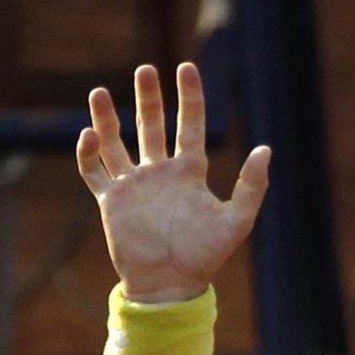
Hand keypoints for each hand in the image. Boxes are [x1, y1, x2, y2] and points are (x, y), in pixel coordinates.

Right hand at [76, 61, 268, 302]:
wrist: (170, 286)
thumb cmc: (204, 258)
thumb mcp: (235, 221)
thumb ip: (251, 187)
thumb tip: (266, 150)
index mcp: (189, 175)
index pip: (189, 127)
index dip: (190, 98)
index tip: (187, 68)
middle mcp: (160, 175)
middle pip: (151, 126)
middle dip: (149, 99)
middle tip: (146, 70)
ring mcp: (134, 187)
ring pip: (117, 143)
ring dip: (107, 118)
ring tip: (100, 93)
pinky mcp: (112, 202)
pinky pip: (95, 171)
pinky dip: (88, 153)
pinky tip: (90, 135)